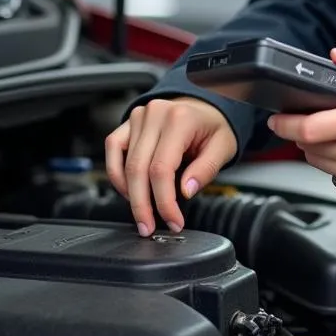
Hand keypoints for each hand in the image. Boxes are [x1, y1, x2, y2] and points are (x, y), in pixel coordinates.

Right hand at [104, 96, 237, 235]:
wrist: (204, 107)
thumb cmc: (213, 126)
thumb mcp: (224, 147)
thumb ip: (206, 169)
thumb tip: (184, 192)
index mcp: (180, 119)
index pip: (162, 168)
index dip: (164, 201)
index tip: (172, 221)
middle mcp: (155, 114)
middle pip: (138, 169)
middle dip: (142, 205)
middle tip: (148, 228)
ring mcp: (139, 116)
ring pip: (124, 163)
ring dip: (130, 193)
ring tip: (143, 213)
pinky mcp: (128, 122)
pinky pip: (112, 148)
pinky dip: (117, 173)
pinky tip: (128, 190)